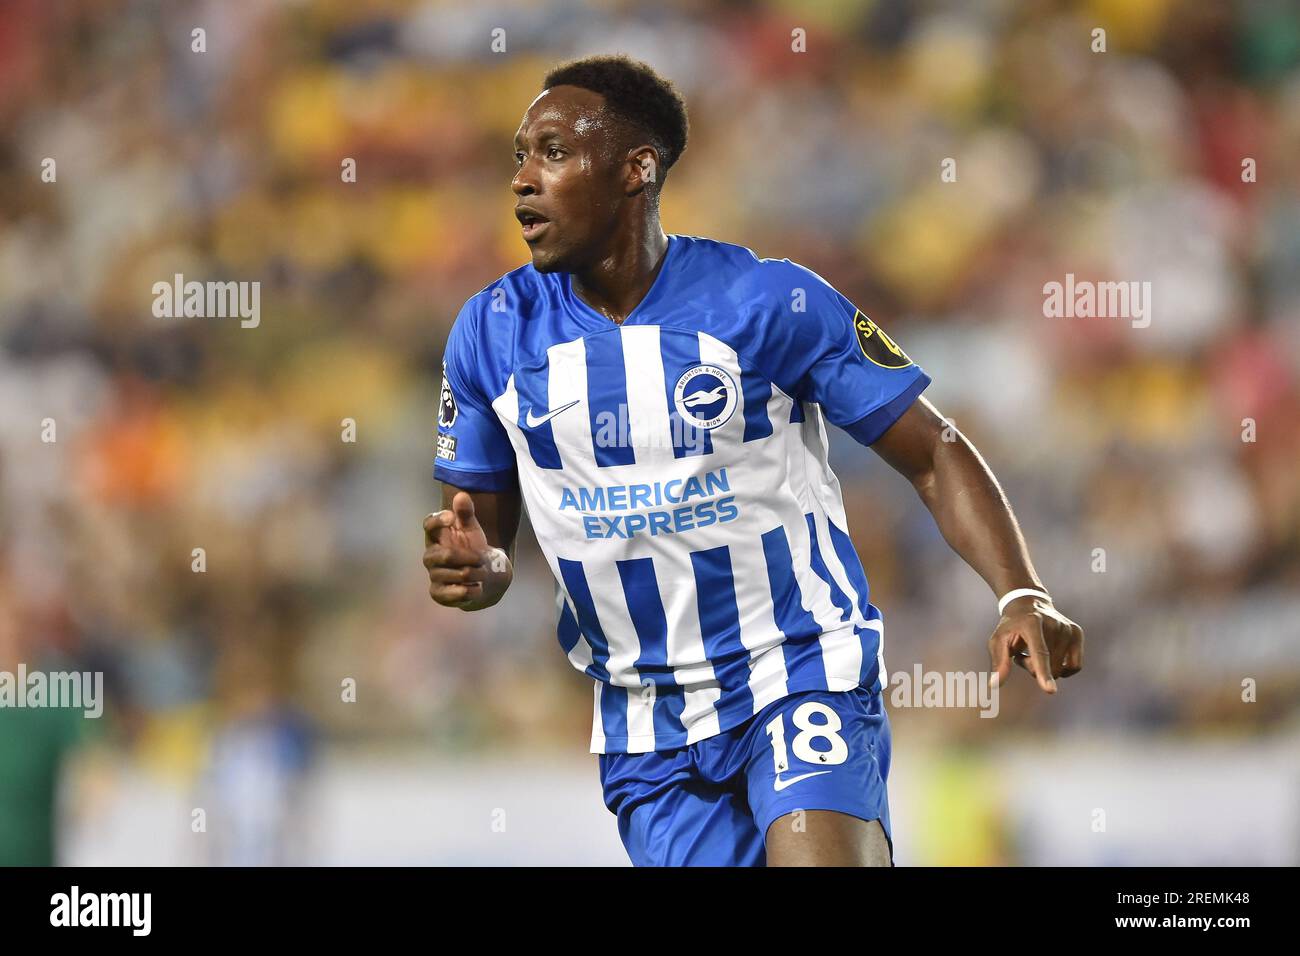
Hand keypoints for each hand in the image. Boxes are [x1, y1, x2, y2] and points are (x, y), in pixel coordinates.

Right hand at [423, 491, 511, 609]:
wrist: (479, 576)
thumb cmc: (471, 548)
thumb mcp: (472, 529)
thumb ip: (466, 513)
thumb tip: (462, 495)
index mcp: (436, 537)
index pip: (428, 525)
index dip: (437, 520)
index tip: (452, 517)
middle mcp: (430, 556)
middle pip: (445, 555)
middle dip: (468, 557)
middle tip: (482, 559)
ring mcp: (433, 575)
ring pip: (454, 574)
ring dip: (475, 574)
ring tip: (483, 574)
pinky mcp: (438, 593)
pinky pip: (454, 593)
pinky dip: (470, 591)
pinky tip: (477, 588)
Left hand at [987, 596, 1082, 693]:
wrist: (1028, 603)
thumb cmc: (1011, 626)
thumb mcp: (998, 640)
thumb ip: (999, 662)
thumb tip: (994, 685)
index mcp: (1032, 623)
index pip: (1039, 652)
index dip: (1043, 672)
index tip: (1050, 691)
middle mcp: (1054, 624)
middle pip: (1049, 666)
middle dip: (1033, 669)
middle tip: (1022, 654)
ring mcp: (1068, 628)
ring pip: (1060, 669)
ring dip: (1045, 668)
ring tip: (1034, 651)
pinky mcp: (1077, 633)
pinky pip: (1074, 666)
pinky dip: (1061, 668)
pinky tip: (1050, 656)